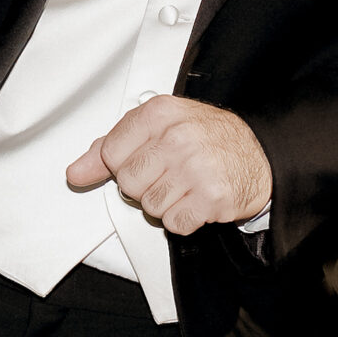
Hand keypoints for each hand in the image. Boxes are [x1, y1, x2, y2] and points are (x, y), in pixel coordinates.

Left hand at [64, 96, 272, 235]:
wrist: (261, 154)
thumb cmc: (209, 138)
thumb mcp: (161, 126)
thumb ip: (114, 145)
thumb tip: (76, 172)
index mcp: (160, 113)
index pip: (110, 152)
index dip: (122, 165)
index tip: (142, 161)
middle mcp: (177, 137)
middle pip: (127, 183)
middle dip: (144, 186)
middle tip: (169, 174)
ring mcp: (195, 168)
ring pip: (149, 207)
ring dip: (165, 204)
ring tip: (186, 186)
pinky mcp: (211, 198)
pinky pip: (173, 223)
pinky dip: (183, 219)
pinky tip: (196, 200)